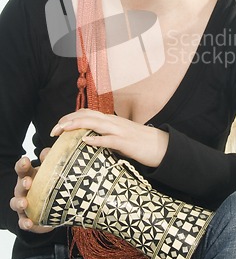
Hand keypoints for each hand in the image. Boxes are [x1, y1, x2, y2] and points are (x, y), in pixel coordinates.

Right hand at [10, 150, 53, 232]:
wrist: (52, 209)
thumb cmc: (48, 185)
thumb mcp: (50, 171)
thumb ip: (50, 159)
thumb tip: (48, 151)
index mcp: (30, 176)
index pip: (23, 168)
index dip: (22, 164)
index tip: (26, 160)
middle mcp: (23, 189)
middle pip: (19, 185)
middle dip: (22, 183)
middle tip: (28, 182)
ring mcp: (23, 205)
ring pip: (16, 203)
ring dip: (19, 202)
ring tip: (25, 203)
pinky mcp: (26, 219)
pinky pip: (23, 222)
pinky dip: (25, 223)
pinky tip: (29, 223)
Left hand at [51, 108, 168, 167]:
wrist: (160, 146)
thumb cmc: (139, 143)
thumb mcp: (119, 136)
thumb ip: (105, 135)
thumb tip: (89, 140)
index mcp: (111, 120)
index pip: (87, 113)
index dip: (70, 117)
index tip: (57, 125)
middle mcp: (113, 122)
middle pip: (87, 115)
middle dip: (67, 121)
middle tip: (53, 130)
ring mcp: (119, 131)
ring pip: (95, 123)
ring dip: (76, 125)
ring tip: (62, 130)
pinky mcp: (126, 142)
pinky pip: (109, 139)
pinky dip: (96, 139)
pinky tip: (86, 141)